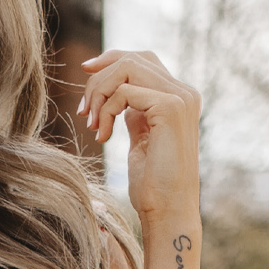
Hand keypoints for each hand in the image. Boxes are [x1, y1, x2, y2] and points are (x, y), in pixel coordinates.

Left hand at [78, 49, 200, 228]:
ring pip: (127, 68)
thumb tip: (119, 95)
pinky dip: (106, 110)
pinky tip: (103, 136)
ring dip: (99, 93)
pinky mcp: (170, 108)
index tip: (85, 72)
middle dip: (99, 79)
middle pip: (132, 59)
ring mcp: (180, 98)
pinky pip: (124, 91)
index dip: (111, 60)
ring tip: (93, 125)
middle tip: (84, 112)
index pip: (143, 60)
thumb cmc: (153, 185)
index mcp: (178, 98)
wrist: (168, 210)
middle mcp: (184, 93)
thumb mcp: (141, 140)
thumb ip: (136, 114)